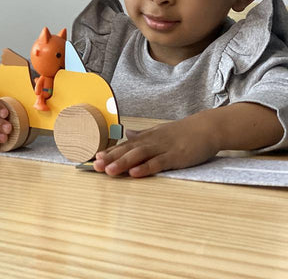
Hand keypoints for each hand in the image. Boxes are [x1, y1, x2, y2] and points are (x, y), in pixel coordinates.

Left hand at [93, 113, 219, 176]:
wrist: (206, 127)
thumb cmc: (182, 132)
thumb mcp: (159, 132)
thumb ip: (142, 135)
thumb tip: (127, 134)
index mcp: (147, 138)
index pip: (124, 145)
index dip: (109, 152)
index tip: (94, 157)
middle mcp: (151, 142)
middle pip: (127, 150)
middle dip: (110, 158)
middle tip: (94, 165)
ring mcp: (162, 148)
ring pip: (139, 156)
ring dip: (122, 163)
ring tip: (108, 171)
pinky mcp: (175, 156)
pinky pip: (158, 163)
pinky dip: (145, 168)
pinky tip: (134, 173)